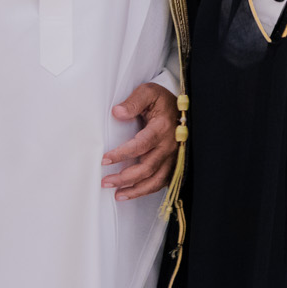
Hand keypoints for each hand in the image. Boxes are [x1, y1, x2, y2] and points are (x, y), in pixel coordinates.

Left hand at [104, 82, 178, 200]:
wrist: (182, 108)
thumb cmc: (161, 101)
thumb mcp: (148, 92)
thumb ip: (133, 102)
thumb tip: (117, 113)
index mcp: (162, 127)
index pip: (141, 145)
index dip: (122, 154)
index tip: (105, 159)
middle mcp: (169, 145)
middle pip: (147, 167)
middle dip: (125, 178)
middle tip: (106, 182)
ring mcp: (173, 157)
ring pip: (156, 180)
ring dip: (136, 190)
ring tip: (118, 195)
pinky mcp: (173, 164)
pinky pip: (162, 182)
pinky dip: (147, 190)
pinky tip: (132, 193)